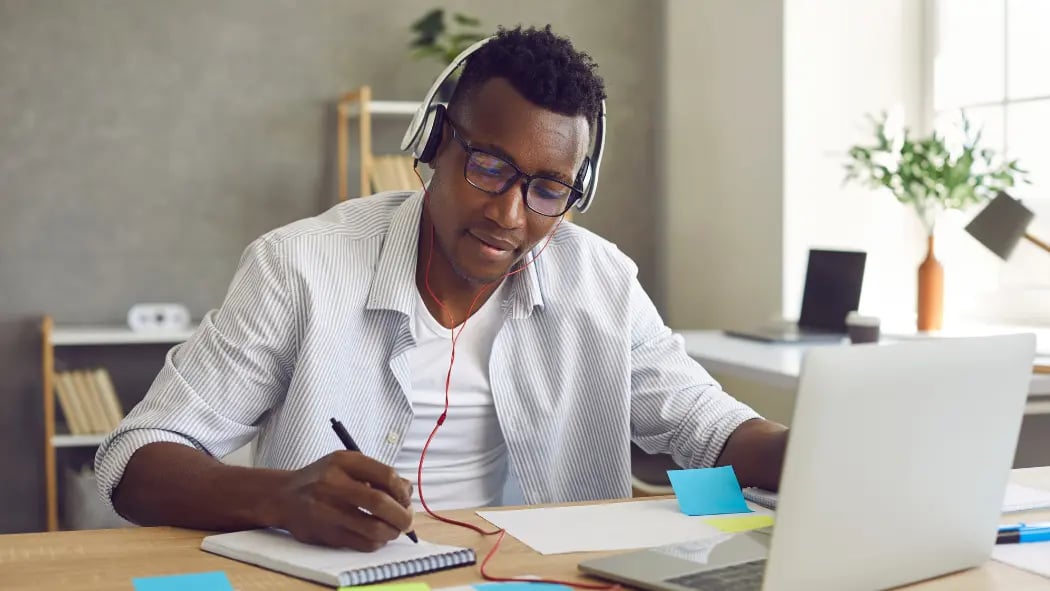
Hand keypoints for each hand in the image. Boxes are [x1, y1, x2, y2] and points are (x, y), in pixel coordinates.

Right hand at [270, 451, 413, 550]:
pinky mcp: (326, 534)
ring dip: (392, 532)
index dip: (402, 490)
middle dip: (402, 515)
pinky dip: (377, 542)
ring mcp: (327, 511)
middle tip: (407, 520)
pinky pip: (362, 543)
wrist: (284, 497)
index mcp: (342, 462)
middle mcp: (333, 484)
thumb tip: (408, 492)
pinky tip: (377, 536)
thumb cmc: (323, 479)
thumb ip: (377, 474)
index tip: (405, 498)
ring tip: (394, 529)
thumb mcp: (347, 465)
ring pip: (373, 528)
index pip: (385, 475)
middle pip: (380, 503)